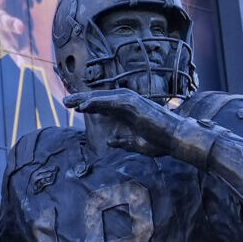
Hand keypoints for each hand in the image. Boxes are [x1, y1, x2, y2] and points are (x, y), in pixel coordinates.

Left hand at [63, 89, 182, 157]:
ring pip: (104, 98)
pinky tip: (85, 106)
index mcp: (129, 112)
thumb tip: (109, 141)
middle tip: (66, 102)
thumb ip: (123, 141)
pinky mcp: (133, 105)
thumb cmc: (160, 141)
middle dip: (83, 100)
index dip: (90, 105)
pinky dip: (97, 102)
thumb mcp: (137, 144)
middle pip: (101, 99)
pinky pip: (110, 102)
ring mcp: (132, 102)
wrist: (176, 139)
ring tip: (71, 103)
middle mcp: (129, 103)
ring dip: (86, 99)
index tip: (75, 108)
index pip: (105, 105)